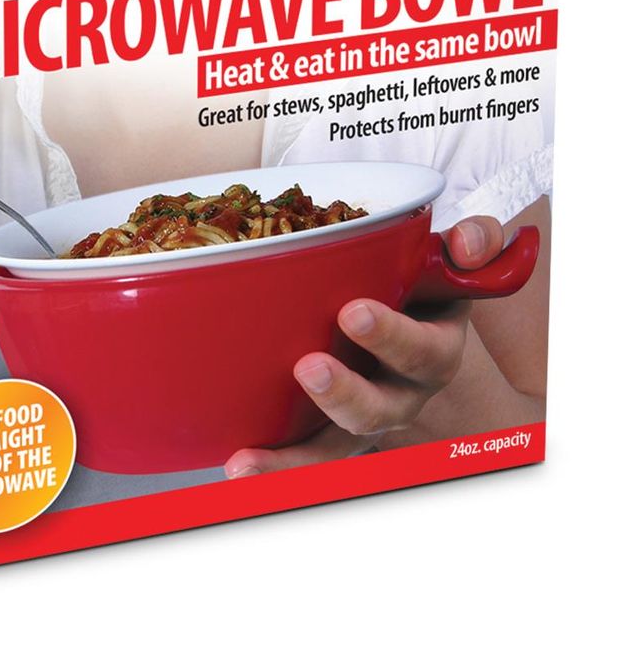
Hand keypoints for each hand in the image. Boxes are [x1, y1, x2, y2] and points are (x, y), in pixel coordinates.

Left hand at [225, 216, 506, 477]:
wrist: (414, 325)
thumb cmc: (420, 284)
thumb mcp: (450, 262)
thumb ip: (473, 245)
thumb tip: (469, 242)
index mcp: (433, 349)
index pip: (424, 350)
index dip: (393, 336)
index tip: (352, 313)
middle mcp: (400, 393)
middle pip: (380, 409)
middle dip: (345, 393)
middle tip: (309, 367)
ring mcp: (363, 418)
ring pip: (337, 449)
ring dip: (296, 457)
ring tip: (250, 459)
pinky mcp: (328, 434)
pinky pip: (304, 459)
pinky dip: (274, 468)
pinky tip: (238, 468)